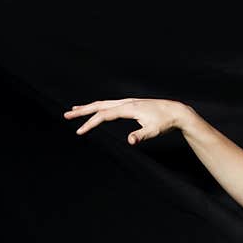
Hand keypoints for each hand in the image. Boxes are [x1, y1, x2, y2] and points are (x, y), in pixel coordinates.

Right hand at [63, 98, 187, 144]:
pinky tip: (97, 109)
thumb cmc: (165, 122)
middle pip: (98, 105)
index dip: (90, 124)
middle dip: (82, 111)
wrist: (175, 111)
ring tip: (75, 110)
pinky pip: (110, 104)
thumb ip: (141, 135)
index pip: (103, 115)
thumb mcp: (154, 131)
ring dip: (88, 107)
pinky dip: (99, 106)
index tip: (79, 131)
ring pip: (103, 103)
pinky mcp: (131, 104)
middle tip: (66, 115)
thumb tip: (130, 141)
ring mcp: (128, 102)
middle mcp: (125, 103)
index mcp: (128, 108)